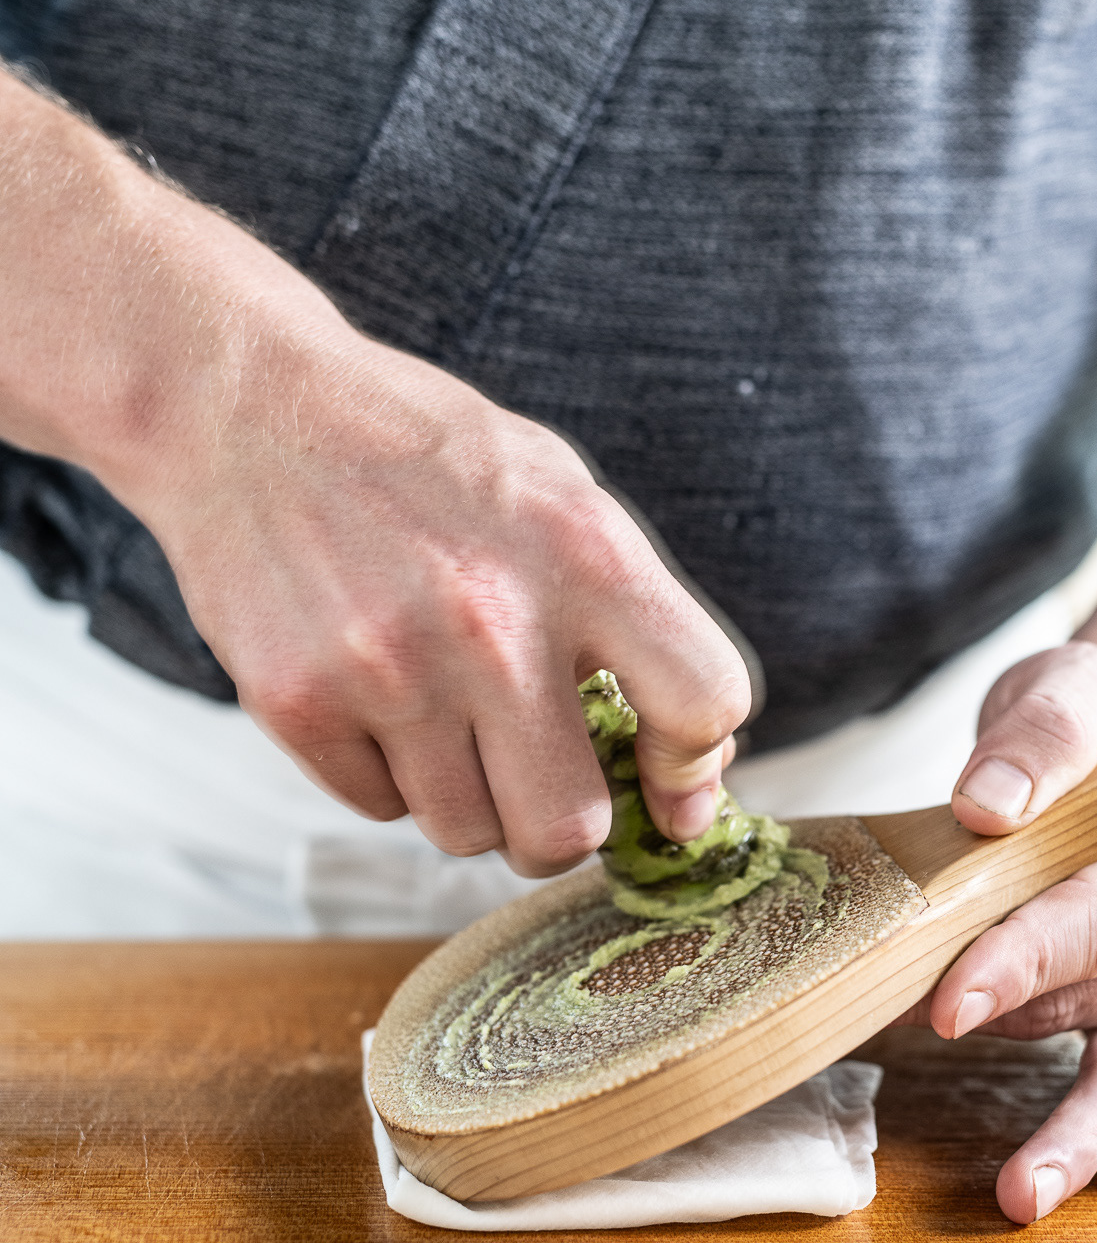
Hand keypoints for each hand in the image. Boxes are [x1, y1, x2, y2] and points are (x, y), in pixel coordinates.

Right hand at [0, 69, 748, 873]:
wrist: (247, 407)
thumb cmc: (426, 458)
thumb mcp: (561, 492)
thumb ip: (636, 617)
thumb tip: (694, 767)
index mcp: (586, 554)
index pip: (703, 705)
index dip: (695, 769)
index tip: (671, 786)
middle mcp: (494, 621)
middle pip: (572, 828)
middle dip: (564, 823)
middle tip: (541, 782)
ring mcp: (389, 670)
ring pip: (468, 834)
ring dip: (470, 800)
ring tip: (447, 716)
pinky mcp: (299, 704)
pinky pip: (381, 809)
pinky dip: (390, 776)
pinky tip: (376, 697)